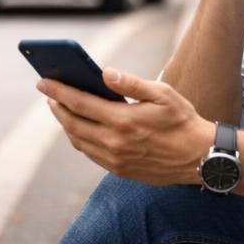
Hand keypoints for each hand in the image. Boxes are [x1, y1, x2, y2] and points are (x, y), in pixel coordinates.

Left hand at [38, 69, 213, 185]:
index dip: (57, 91)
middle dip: (57, 107)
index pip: (78, 103)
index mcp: (122, 120)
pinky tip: (81, 128)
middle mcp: (113, 142)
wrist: (200, 158)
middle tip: (49, 94)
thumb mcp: (161, 93)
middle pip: (72, 124)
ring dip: (66, 124)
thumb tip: (104, 73)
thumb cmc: (183, 120)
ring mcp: (115, 159)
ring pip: (78, 140)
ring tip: (62, 109)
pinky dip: (80, 139)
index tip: (43, 82)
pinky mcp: (119, 170)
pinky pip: (90, 154)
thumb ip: (130, 83)